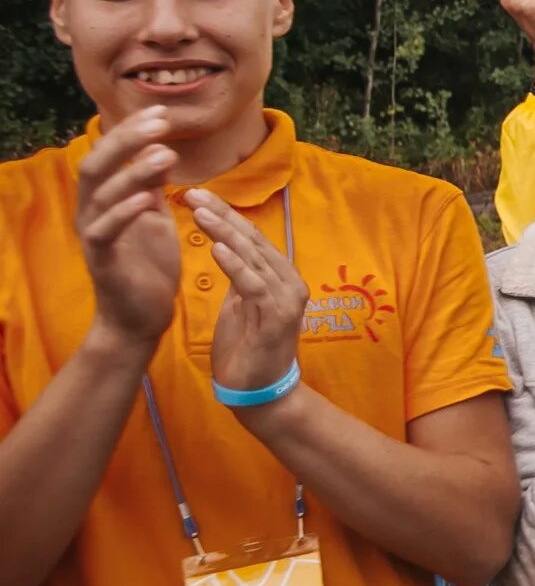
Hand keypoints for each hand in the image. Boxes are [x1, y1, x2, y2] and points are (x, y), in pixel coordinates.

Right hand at [76, 107, 181, 350]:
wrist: (142, 316)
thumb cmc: (149, 265)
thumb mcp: (154, 217)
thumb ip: (152, 186)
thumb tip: (159, 149)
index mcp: (106, 199)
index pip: (111, 154)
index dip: (132, 131)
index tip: (163, 112)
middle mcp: (92, 212)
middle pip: (97, 164)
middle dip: (127, 139)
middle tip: (160, 121)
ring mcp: (94, 235)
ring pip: (101, 193)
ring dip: (133, 170)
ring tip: (166, 153)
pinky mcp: (102, 260)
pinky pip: (105, 230)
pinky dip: (124, 211)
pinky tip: (147, 198)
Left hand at [185, 191, 308, 397]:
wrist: (260, 393)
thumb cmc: (247, 349)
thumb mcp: (240, 305)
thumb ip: (239, 276)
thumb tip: (225, 246)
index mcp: (281, 276)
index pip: (251, 236)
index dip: (225, 213)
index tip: (196, 195)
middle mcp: (290, 282)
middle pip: (252, 239)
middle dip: (221, 214)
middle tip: (192, 193)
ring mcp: (288, 299)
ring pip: (253, 256)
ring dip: (225, 232)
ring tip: (199, 212)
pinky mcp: (277, 318)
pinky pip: (254, 284)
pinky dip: (236, 264)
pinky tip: (216, 248)